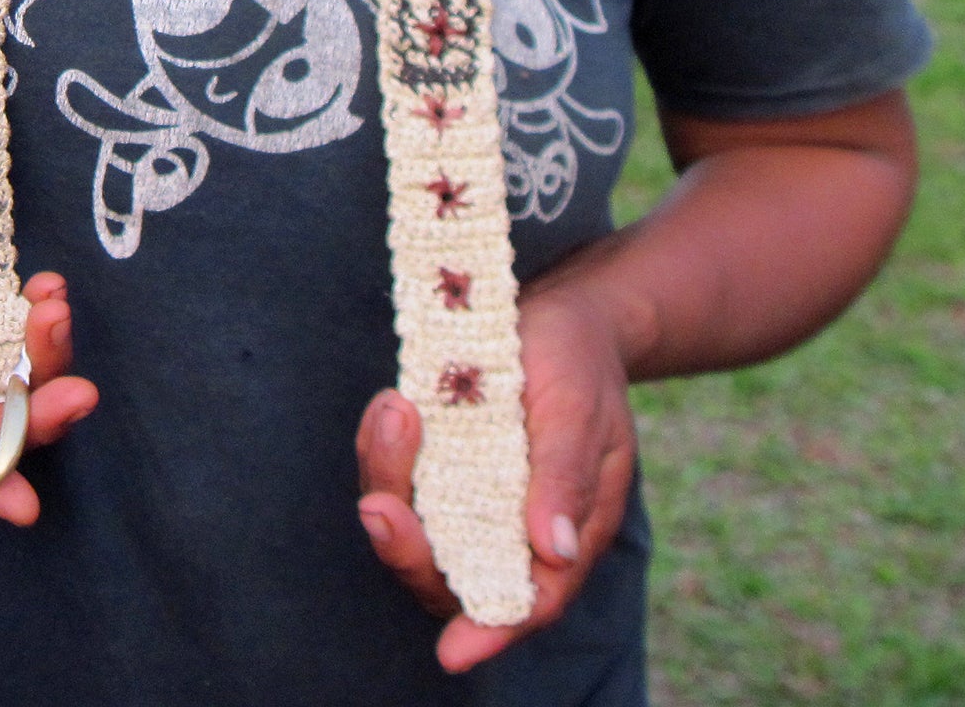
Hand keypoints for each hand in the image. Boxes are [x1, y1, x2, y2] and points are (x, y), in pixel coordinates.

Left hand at [355, 277, 636, 672]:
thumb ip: (566, 478)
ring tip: (393, 412)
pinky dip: (385, 445)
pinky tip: (392, 404)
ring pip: (411, 522)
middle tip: (382, 508)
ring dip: (390, 478)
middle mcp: (505, 526)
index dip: (488, 632)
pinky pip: (398, 470)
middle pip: (448, 572)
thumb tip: (553, 552)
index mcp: (560, 535)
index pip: (523, 602)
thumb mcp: (582, 411)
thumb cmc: (582, 364)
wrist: (562, 312)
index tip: (454, 652)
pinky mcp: (435, 455)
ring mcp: (465, 491)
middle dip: (409, 549)